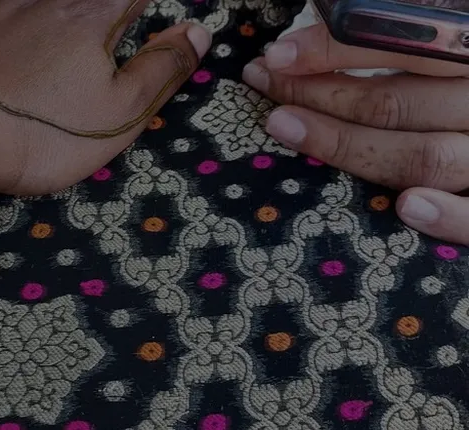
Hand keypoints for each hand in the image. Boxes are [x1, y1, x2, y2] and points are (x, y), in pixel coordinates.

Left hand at [0, 0, 210, 195]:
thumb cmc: (39, 133)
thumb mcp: (117, 116)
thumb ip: (161, 69)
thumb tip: (197, 30)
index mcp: (93, 14)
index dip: (143, 6)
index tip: (142, 18)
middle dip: (107, 9)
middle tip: (110, 21)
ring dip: (57, 10)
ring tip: (58, 47)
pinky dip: (10, 5)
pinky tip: (12, 12)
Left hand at [243, 23, 468, 244]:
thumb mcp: (459, 51)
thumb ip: (421, 42)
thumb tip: (337, 15)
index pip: (406, 47)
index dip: (337, 50)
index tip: (280, 54)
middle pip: (399, 101)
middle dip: (320, 94)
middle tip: (264, 85)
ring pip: (423, 155)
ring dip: (347, 145)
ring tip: (283, 126)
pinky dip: (451, 218)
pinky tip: (407, 207)